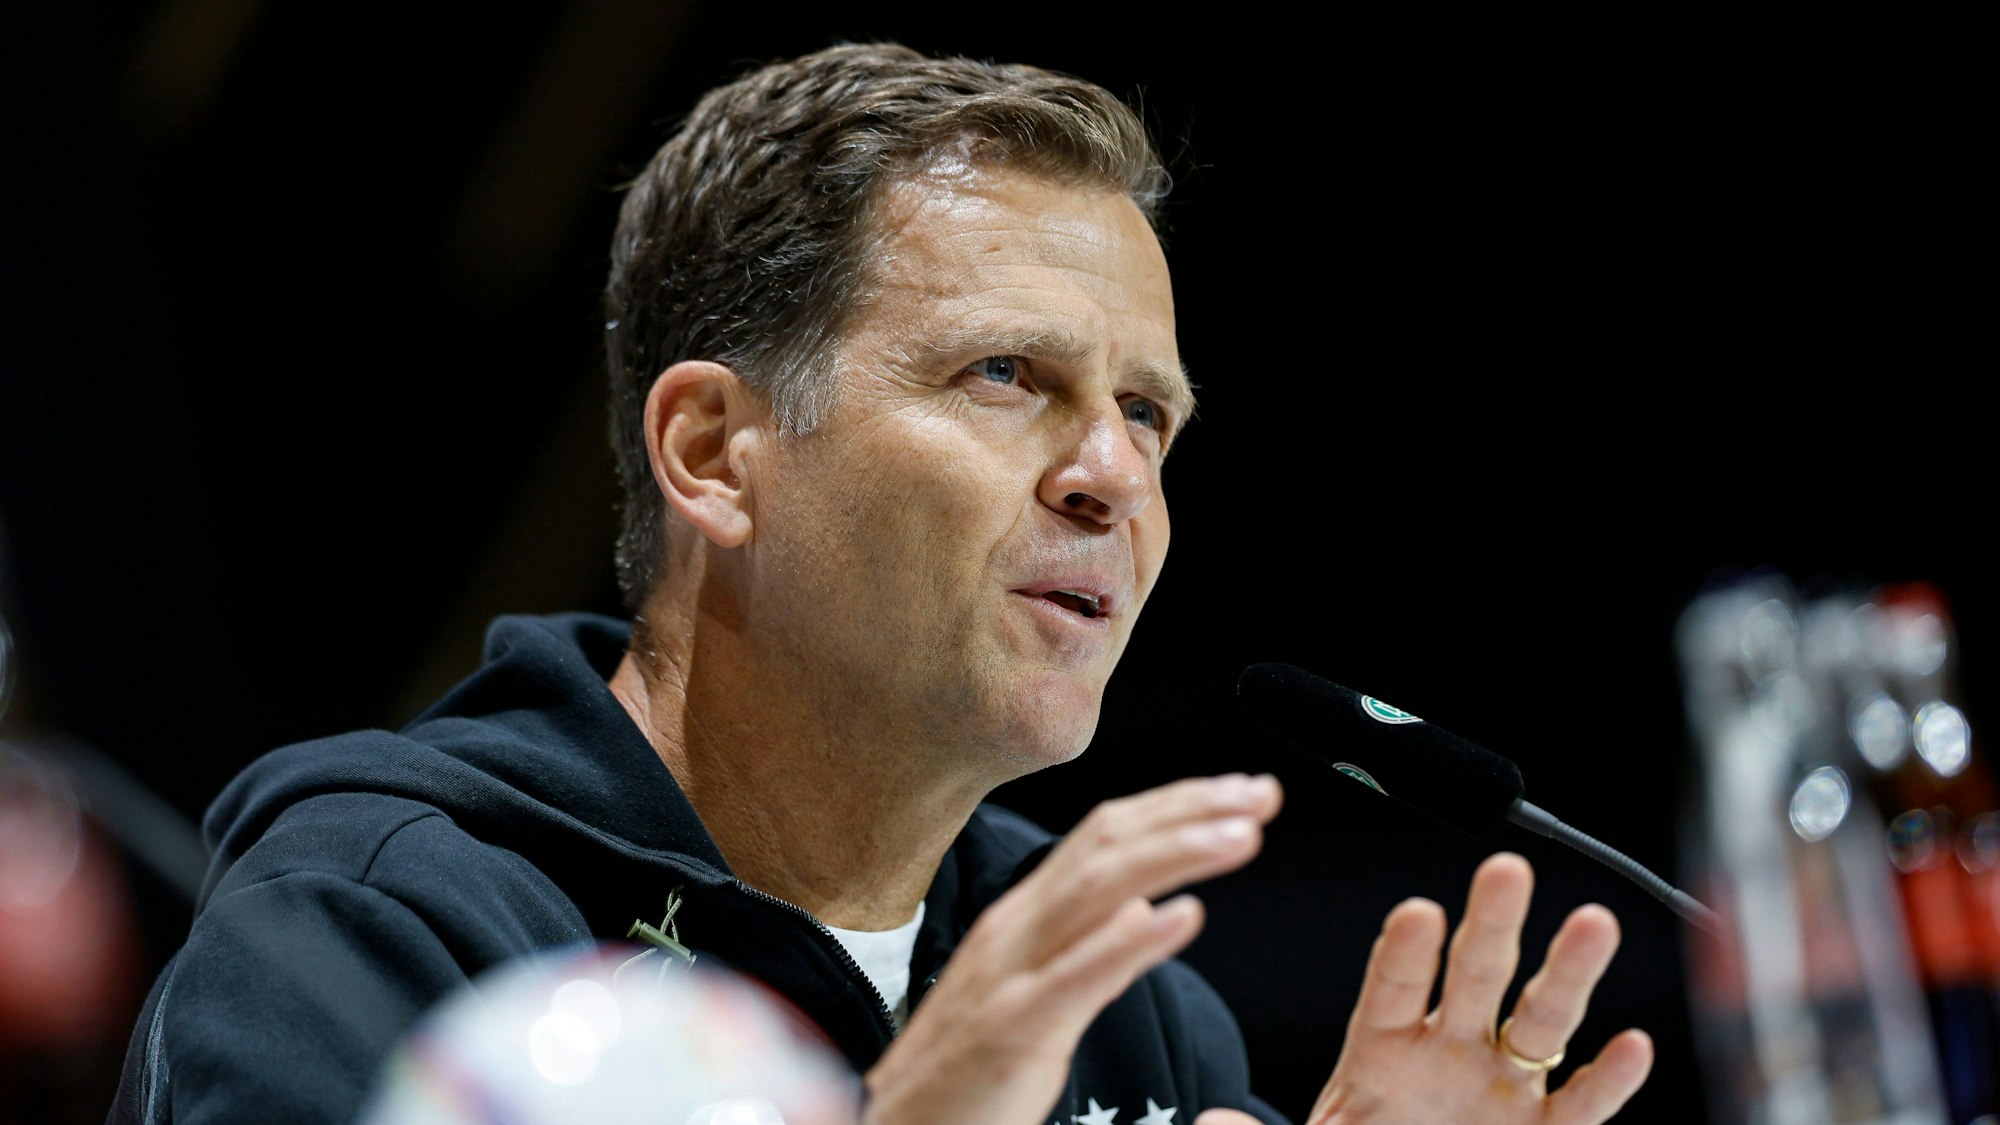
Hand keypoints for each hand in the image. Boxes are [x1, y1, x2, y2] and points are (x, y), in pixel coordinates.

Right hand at [862, 773, 1283, 1124]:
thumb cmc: (964, 1079)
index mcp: (1024, 920)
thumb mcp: (1033, 996)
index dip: (1177, 806)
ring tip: (1243, 835)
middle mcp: (1016, 930)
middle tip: (1261, 793)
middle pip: (1108, 845)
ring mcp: (1011, 975)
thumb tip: (1141, 907)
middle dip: (1190, 810)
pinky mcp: (1013, 1030)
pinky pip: (1078, 975)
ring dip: (1176, 853)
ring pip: (1097, 890)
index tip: (1241, 792)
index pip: (1106, 838)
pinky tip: (1185, 917)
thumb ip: (1086, 948)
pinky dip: (1133, 939)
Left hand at [1208, 854, 1649, 1124]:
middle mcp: (1449, 1050)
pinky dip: (1608, 1079)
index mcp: (1380, 1047)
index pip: (1391, 989)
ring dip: (1569, 972)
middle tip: (1507, 868)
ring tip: (1594, 920)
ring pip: (1539, 1019)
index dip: (1404, 954)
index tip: (1415, 912)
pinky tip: (1633, 1045)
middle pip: (1474, 976)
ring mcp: (1502, 1087)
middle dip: (1493, 923)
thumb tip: (1211, 1123)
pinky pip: (1580, 1105)